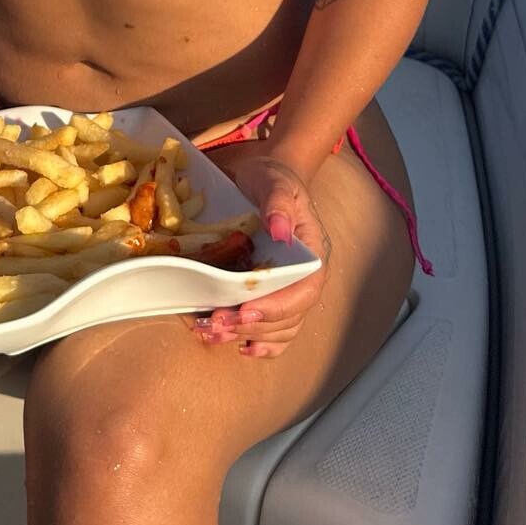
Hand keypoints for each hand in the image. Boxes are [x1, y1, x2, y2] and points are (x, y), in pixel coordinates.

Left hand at [183, 153, 329, 358]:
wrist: (263, 179)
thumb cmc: (271, 179)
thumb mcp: (274, 181)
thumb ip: (277, 202)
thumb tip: (280, 230)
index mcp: (312, 252)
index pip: (305, 289)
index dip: (277, 306)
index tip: (245, 310)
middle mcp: (304, 277)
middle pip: (288, 316)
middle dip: (252, 325)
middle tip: (217, 322)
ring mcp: (288, 289)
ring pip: (278, 329)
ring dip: (247, 336)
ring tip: (213, 333)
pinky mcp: (271, 295)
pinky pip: (273, 330)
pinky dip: (257, 343)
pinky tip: (236, 345)